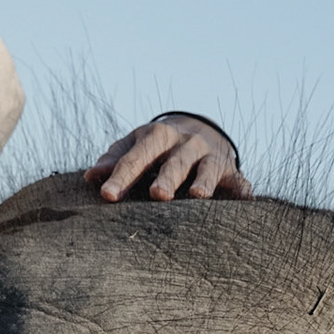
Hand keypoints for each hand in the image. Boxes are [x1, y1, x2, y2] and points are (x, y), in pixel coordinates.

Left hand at [85, 115, 251, 201]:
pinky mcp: (231, 172)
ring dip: (203, 182)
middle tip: (157, 195)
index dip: (121, 177)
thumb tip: (90, 176)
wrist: (199, 130)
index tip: (107, 196)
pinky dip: (242, 192)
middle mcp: (186, 145)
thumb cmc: (157, 146)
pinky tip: (244, 203)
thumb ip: (115, 159)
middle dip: (167, 178)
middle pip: (174, 163)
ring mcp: (210, 157)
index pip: (135, 158)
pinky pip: (238, 183)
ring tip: (198, 196)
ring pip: (207, 170)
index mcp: (157, 138)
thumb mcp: (136, 145)